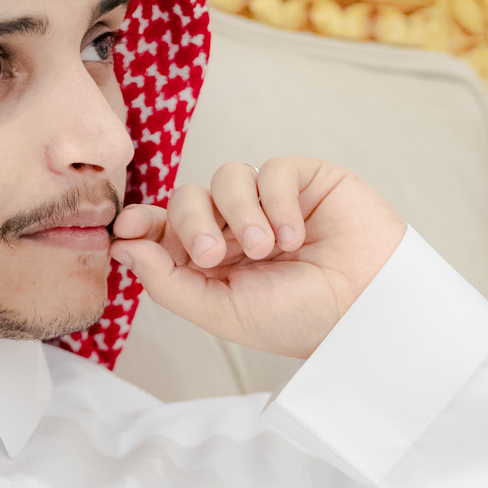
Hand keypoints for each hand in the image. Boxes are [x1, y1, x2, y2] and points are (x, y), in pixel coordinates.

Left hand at [112, 158, 404, 358]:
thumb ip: (168, 281)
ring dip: (240, 214)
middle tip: (213, 254)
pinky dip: (279, 202)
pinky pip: (273, 169)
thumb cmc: (300, 318)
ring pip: (226, 177)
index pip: (166, 228)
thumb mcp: (221, 311)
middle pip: (188, 198)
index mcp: (214, 260)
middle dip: (191, 223)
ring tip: (267, 249)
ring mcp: (271, 201)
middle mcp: (237, 227)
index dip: (143, 222)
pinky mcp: (306, 180)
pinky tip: (296, 235)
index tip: (126, 227)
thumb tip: (122, 247)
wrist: (364, 310)